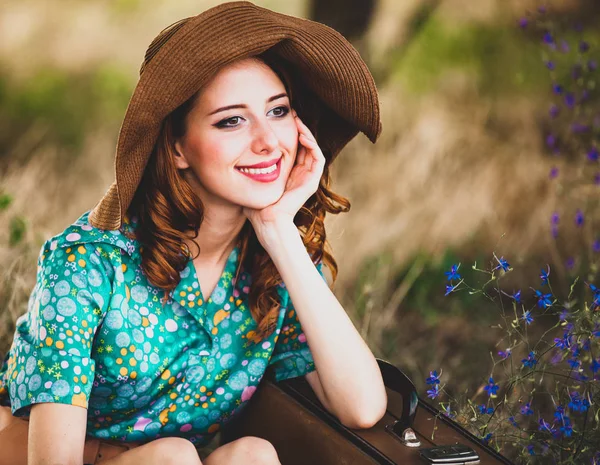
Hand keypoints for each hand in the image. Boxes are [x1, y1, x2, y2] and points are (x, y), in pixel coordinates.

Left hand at [242, 109, 325, 242]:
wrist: (266, 220)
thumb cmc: (255, 206)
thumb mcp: (249, 179)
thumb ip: (245, 168)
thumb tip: (228, 155)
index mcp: (288, 173)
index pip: (294, 148)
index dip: (290, 132)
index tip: (280, 118)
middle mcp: (300, 174)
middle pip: (305, 145)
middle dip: (300, 128)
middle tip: (292, 114)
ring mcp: (307, 178)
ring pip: (313, 149)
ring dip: (307, 133)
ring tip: (298, 121)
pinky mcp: (311, 182)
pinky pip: (318, 159)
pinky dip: (313, 146)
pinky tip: (302, 136)